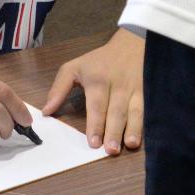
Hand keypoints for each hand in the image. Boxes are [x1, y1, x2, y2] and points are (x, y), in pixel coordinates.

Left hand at [46, 27, 145, 153]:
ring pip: (135, 111)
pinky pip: (148, 108)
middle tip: (110, 150)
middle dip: (114, 131)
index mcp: (98, 80)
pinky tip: (147, 135)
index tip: (93, 143)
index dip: (96, 124)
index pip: (97, 105)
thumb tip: (46, 112)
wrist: (131, 43)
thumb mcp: (74, 68)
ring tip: (130, 144)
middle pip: (116, 111)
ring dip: (133, 129)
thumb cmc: (99, 60)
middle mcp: (118, 85)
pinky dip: (147, 122)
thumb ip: (58, 89)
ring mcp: (136, 89)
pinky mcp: (148, 92)